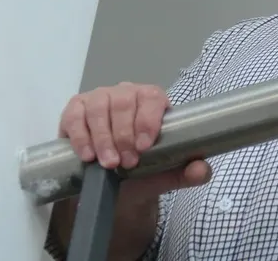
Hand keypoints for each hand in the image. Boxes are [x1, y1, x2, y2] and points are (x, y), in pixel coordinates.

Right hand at [58, 82, 210, 203]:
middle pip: (124, 102)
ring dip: (103, 137)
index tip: (144, 147)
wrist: (112, 185)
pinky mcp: (76, 109)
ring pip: (99, 107)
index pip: (152, 97)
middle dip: (124, 135)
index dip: (148, 120)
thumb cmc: (142, 171)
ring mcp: (99, 98)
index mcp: (152, 101)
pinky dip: (80, 136)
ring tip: (107, 164)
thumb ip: (187, 173)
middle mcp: (126, 93)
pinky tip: (87, 155)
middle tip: (125, 163)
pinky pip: (75, 116)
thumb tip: (202, 170)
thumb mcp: (166, 175)